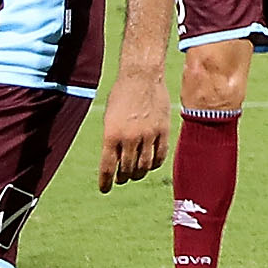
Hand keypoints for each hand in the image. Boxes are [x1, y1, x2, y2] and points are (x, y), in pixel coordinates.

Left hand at [96, 77, 167, 191]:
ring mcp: (148, 135)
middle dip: (123, 177)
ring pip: (144, 165)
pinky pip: (160, 155)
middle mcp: (129, 138)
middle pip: (127, 169)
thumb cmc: (121, 96)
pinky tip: (150, 164)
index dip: (105, 181)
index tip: (105, 189)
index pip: (108, 167)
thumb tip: (116, 160)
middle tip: (121, 179)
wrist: (141, 77)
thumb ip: (112, 140)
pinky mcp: (163, 131)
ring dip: (138, 173)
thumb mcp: (109, 119)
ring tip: (135, 174)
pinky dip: (154, 164)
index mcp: (111, 135)